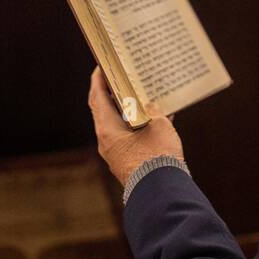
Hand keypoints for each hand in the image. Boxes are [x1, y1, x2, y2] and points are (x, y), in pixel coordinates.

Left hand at [88, 67, 184, 185]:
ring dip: (129, 108)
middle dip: (113, 92)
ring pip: (120, 124)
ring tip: (143, 93)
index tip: (101, 65)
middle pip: (105, 110)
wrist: (162, 193)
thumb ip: (153, 110)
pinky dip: (140, 124)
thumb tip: (151, 105)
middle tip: (121, 76)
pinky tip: (158, 117)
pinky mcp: (128, 161)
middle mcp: (107, 141)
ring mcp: (117, 153)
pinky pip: (131, 136)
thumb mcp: (158, 125)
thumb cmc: (157, 157)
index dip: (98, 79)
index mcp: (107, 130)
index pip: (97, 98)